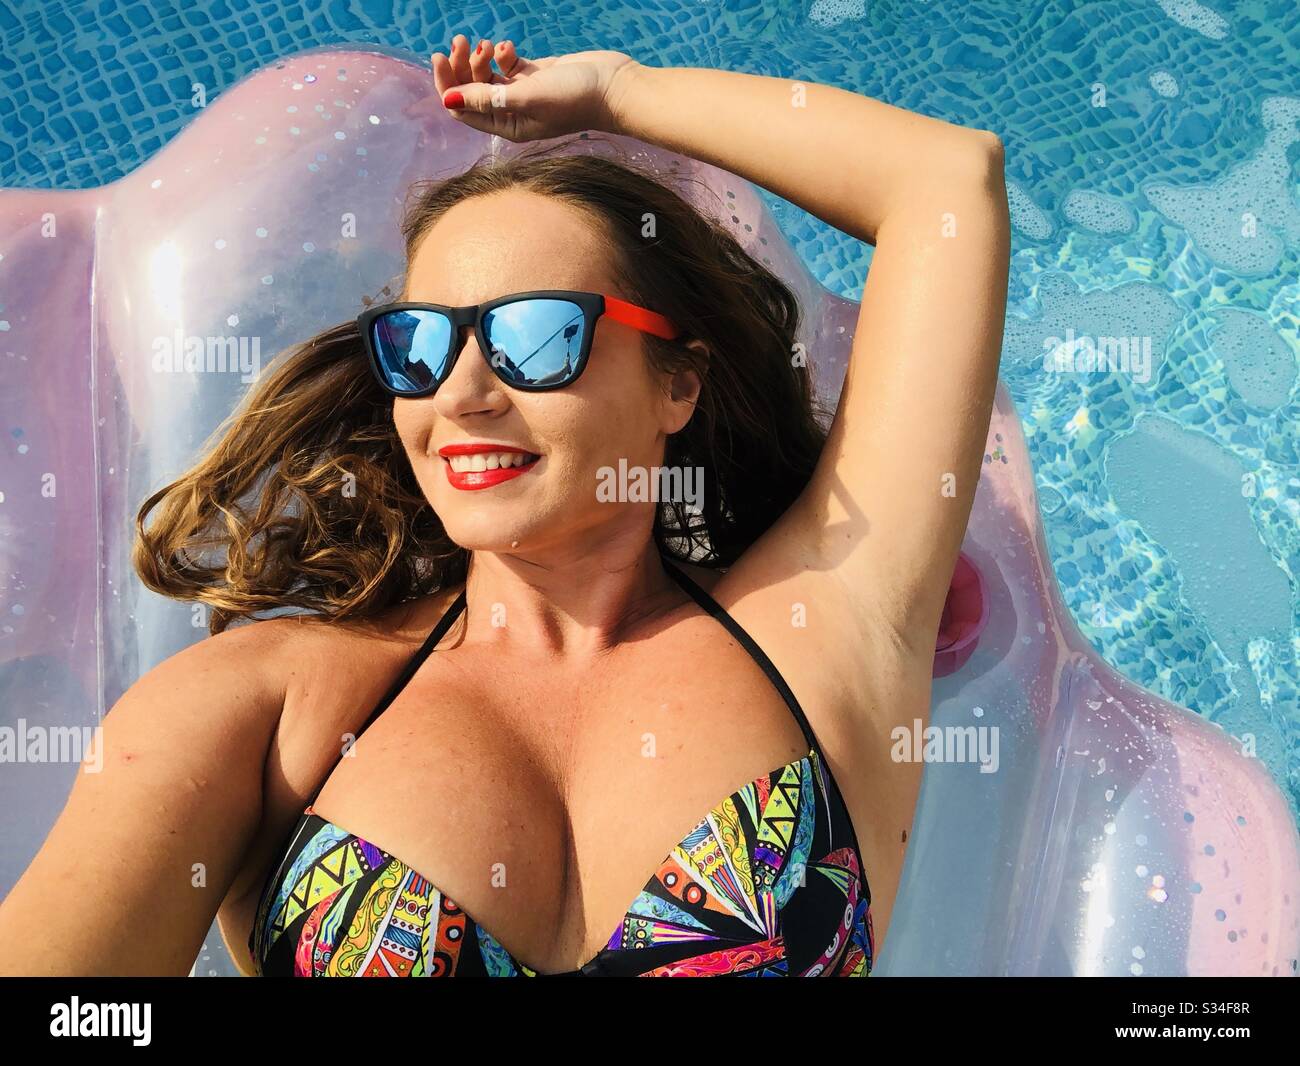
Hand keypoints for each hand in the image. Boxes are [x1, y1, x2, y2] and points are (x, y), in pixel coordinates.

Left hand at [430, 35, 638, 142]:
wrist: (613, 87)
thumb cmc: (573, 99)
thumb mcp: (525, 97)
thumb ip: (485, 99)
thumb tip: (447, 100)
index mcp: (507, 126)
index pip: (464, 109)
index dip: (447, 85)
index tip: (440, 58)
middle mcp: (512, 113)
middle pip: (472, 90)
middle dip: (462, 66)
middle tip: (460, 42)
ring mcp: (523, 94)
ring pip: (487, 76)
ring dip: (480, 57)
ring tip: (487, 43)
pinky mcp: (535, 76)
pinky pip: (506, 65)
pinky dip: (502, 54)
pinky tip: (508, 46)